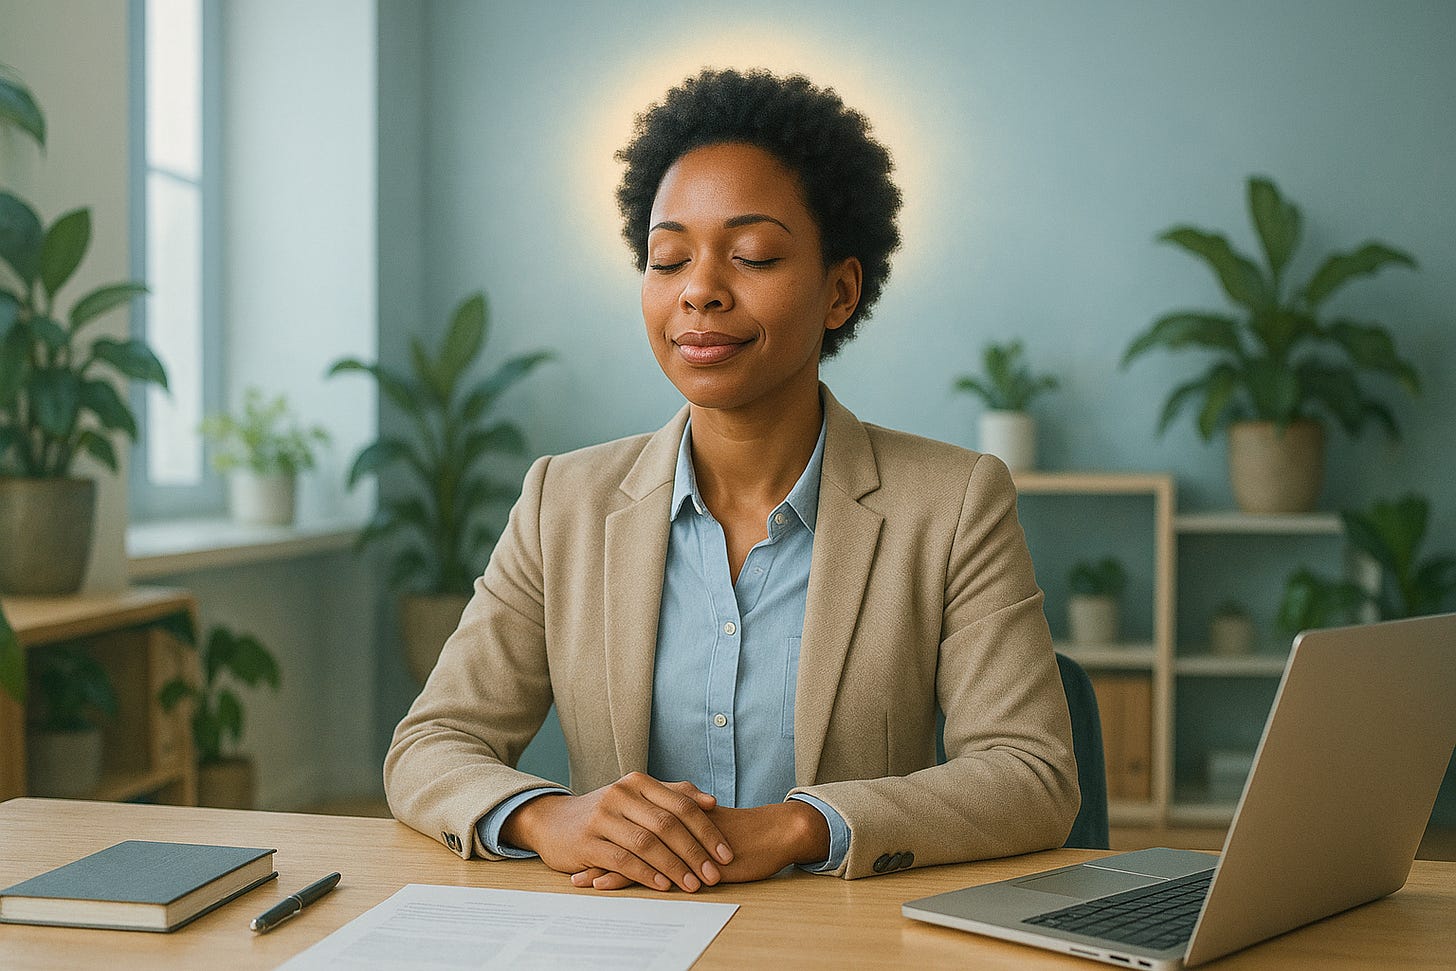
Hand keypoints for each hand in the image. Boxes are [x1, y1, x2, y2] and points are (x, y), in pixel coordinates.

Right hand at [500, 772, 733, 892]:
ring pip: (646, 842)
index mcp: (638, 783)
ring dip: (674, 866)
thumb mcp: (636, 798)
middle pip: (668, 824)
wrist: (553, 822)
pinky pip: (622, 859)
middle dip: (695, 852)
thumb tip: (711, 802)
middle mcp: (621, 795)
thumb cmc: (605, 813)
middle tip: (713, 875)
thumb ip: (673, 796)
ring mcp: (602, 817)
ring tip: (693, 884)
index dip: (707, 831)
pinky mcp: (587, 841)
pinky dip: (645, 873)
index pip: (682, 805)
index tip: (726, 854)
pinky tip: (663, 885)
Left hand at [573, 800, 829, 890]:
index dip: (608, 832)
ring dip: (601, 865)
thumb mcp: (708, 829)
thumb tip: (669, 836)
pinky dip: (620, 875)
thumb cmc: (744, 836)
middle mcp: (669, 820)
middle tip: (569, 861)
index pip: (631, 821)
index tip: (582, 843)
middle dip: (596, 848)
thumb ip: (686, 827)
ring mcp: (674, 837)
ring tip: (578, 878)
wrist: (772, 835)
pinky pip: (645, 865)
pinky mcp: (681, 855)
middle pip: (623, 832)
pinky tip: (600, 883)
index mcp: (674, 811)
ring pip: (628, 848)